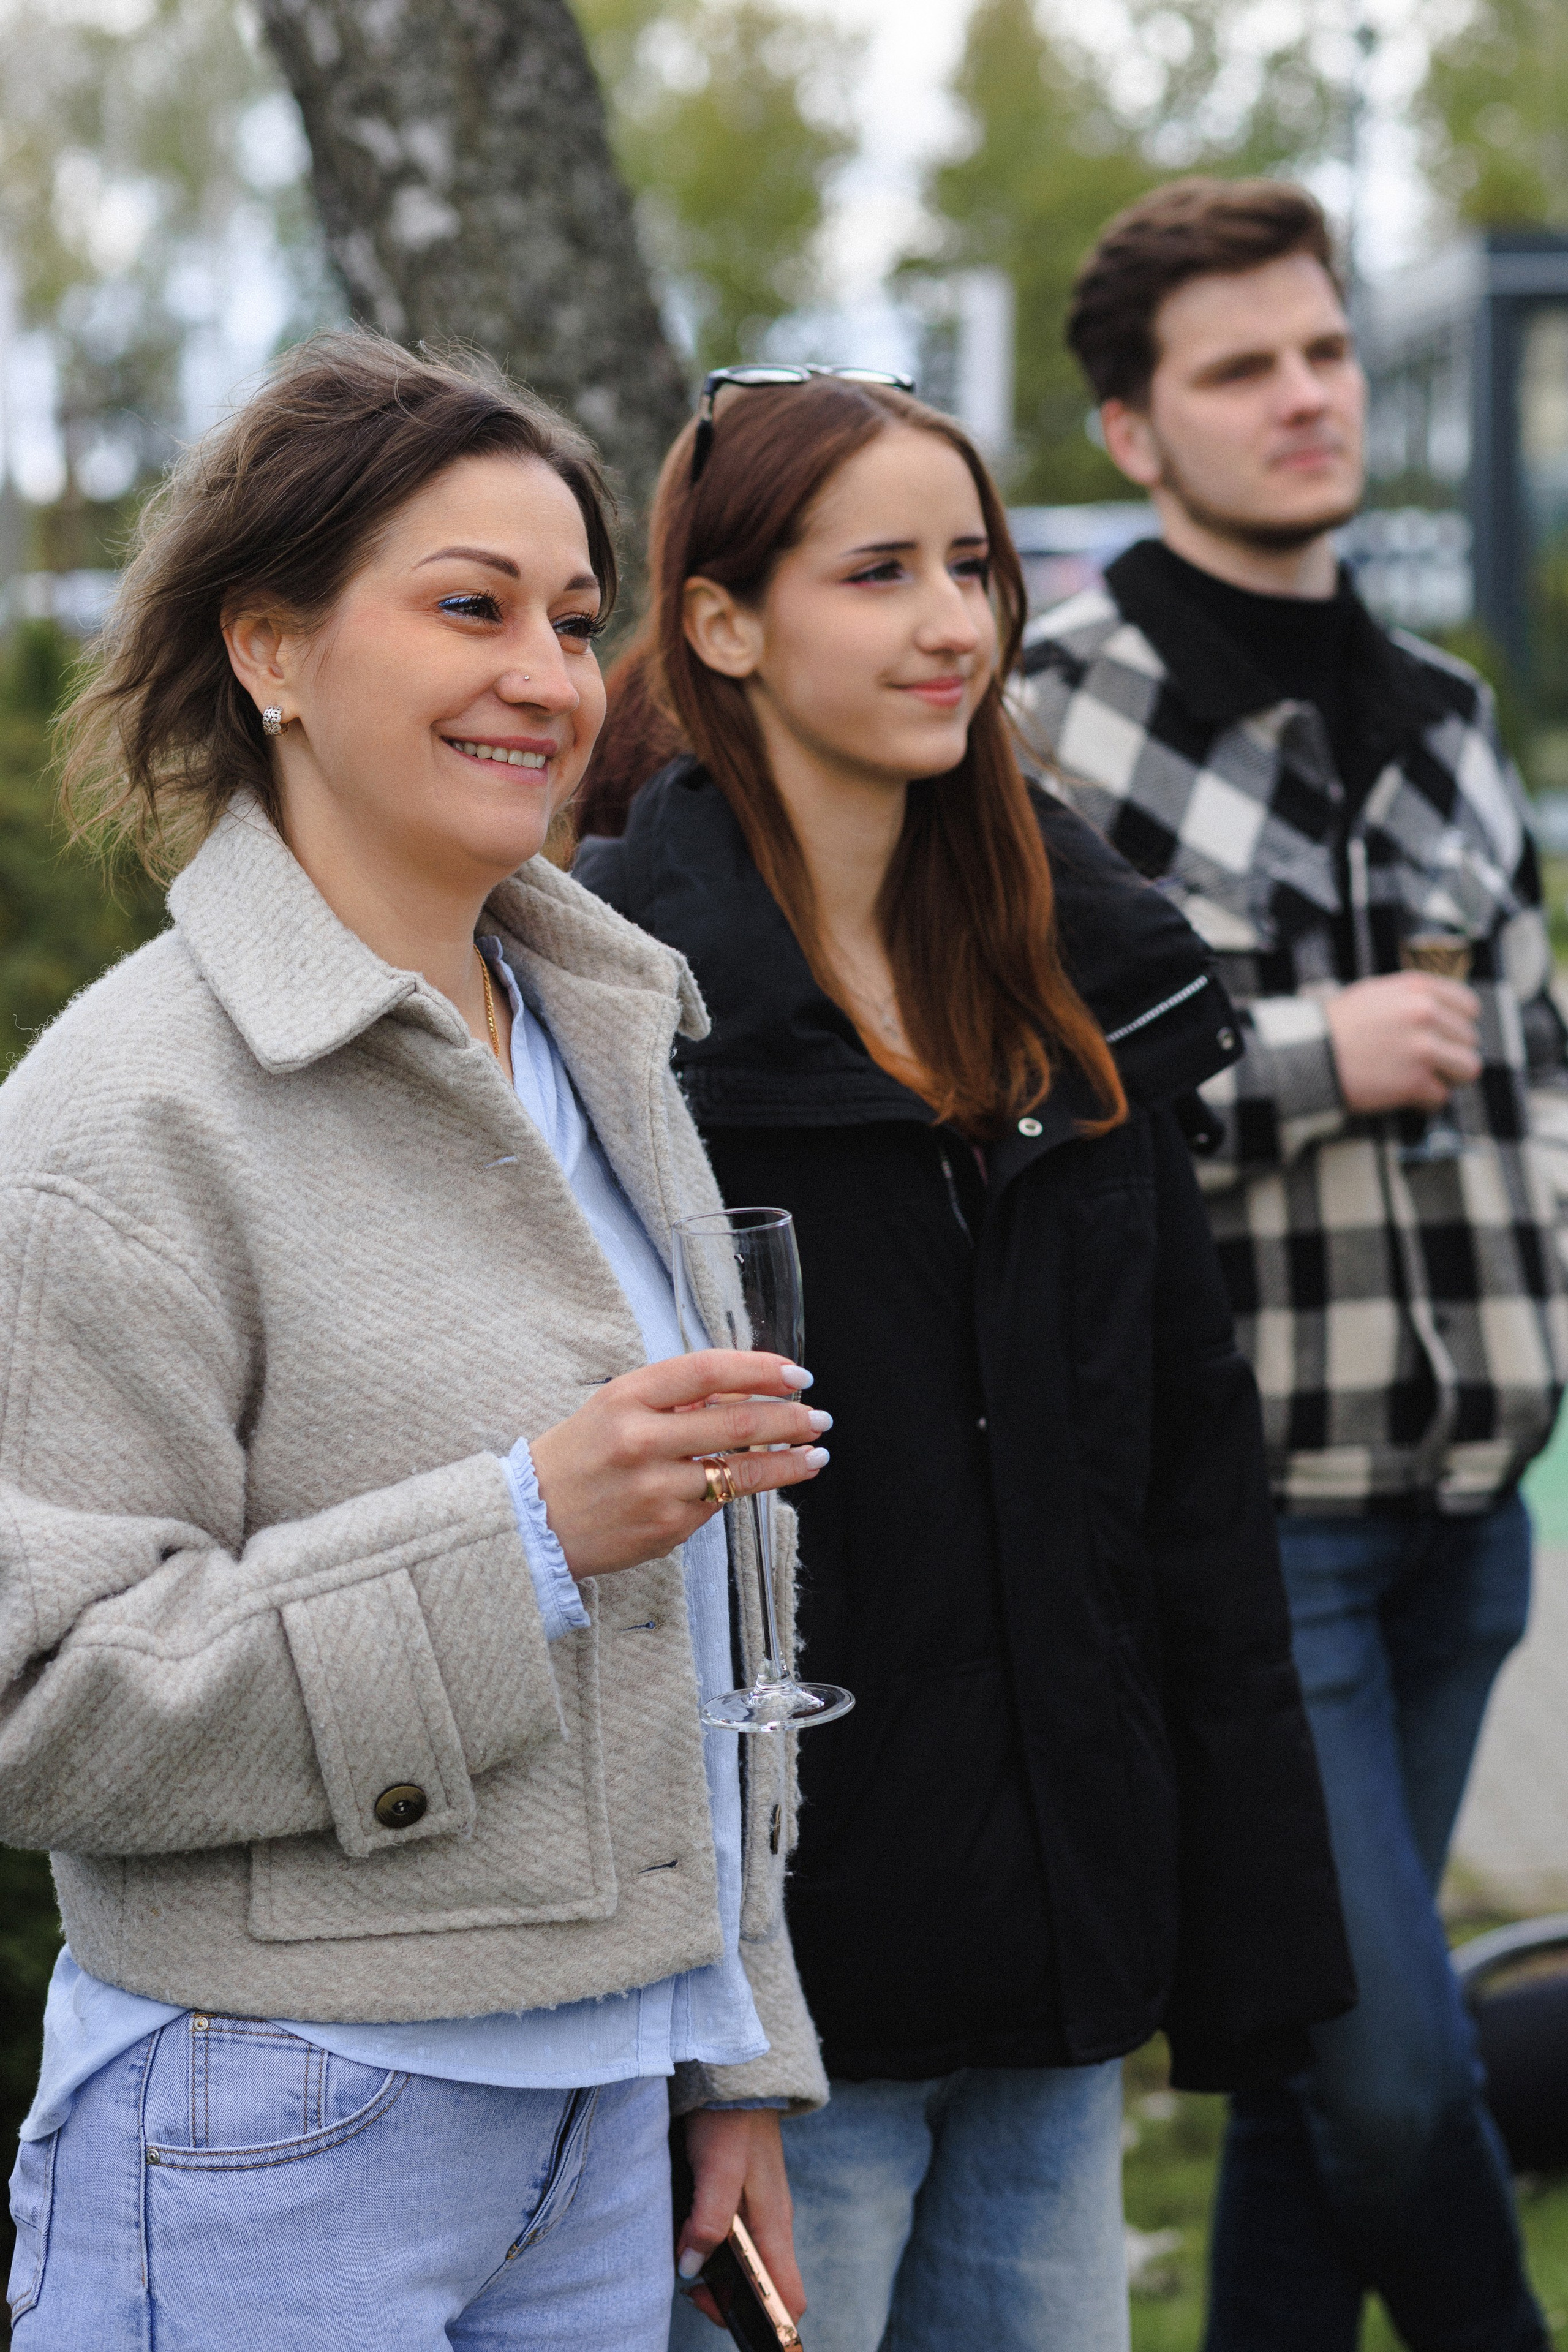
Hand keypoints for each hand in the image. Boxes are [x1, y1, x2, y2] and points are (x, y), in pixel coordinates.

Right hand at [529, 1351, 829, 1580]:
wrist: (530, 1524)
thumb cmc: (578, 1458)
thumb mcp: (613, 1408)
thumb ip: (673, 1399)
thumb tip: (742, 1392)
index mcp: (626, 1397)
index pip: (709, 1371)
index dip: (761, 1369)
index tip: (796, 1375)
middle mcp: (641, 1440)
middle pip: (738, 1423)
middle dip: (791, 1420)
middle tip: (819, 1418)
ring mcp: (655, 1488)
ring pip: (742, 1472)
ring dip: (789, 1463)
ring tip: (815, 1455)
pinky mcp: (666, 1529)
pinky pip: (717, 1505)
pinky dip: (736, 1492)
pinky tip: (749, 1486)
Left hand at [677, 2108, 805, 2329]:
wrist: (733, 2076)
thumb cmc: (730, 2121)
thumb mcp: (718, 2170)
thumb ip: (709, 2220)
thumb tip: (691, 2268)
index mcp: (775, 2226)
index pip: (788, 2297)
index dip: (763, 2318)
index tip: (721, 2310)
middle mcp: (771, 2224)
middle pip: (765, 2286)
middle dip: (729, 2299)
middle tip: (690, 2284)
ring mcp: (758, 2209)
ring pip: (748, 2262)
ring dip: (717, 2272)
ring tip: (684, 2257)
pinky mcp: (742, 2195)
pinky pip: (735, 2238)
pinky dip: (712, 2246)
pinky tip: (688, 2232)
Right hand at [1325, 972, 1481, 1112]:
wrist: (1309, 1056)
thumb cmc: (1336, 1027)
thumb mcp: (1376, 994)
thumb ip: (1413, 998)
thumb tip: (1443, 1013)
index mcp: (1417, 989)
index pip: (1469, 1005)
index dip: (1460, 1024)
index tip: (1448, 1036)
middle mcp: (1425, 1014)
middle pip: (1470, 1039)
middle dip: (1451, 1054)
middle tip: (1427, 1062)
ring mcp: (1422, 1048)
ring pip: (1468, 1068)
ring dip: (1449, 1077)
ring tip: (1426, 1079)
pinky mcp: (1415, 1081)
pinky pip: (1442, 1096)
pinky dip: (1426, 1100)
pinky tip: (1408, 1095)